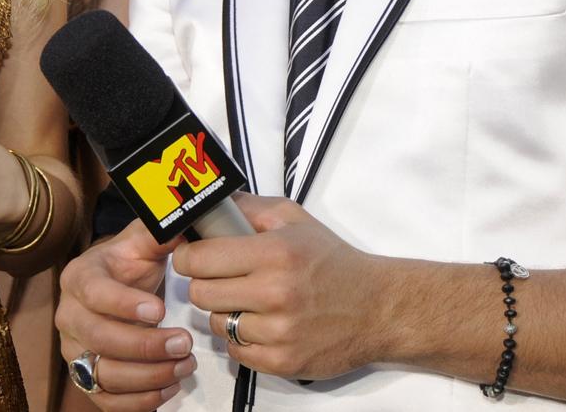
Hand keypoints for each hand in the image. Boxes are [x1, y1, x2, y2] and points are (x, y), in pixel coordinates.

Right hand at [55, 220, 194, 410]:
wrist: (114, 286)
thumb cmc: (128, 265)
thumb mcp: (141, 242)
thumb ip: (157, 234)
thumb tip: (178, 228)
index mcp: (79, 278)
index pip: (95, 293)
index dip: (125, 304)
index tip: (160, 310)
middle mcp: (69, 317)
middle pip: (98, 338)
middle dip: (145, 346)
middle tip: (184, 343)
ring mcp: (74, 352)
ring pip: (105, 374)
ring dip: (149, 376)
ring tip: (185, 364)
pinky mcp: (86, 379)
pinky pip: (107, 400)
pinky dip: (140, 400)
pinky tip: (170, 385)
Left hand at [173, 193, 386, 380]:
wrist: (378, 308)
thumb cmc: (333, 262)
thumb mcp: (294, 219)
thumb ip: (249, 208)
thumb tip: (211, 203)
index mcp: (274, 253)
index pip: (199, 259)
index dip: (187, 257)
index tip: (191, 256)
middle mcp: (274, 293)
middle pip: (200, 294)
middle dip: (204, 284)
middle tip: (220, 278)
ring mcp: (279, 332)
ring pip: (216, 324)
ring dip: (224, 313)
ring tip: (247, 301)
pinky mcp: (283, 362)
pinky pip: (236, 352)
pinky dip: (241, 340)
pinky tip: (259, 324)